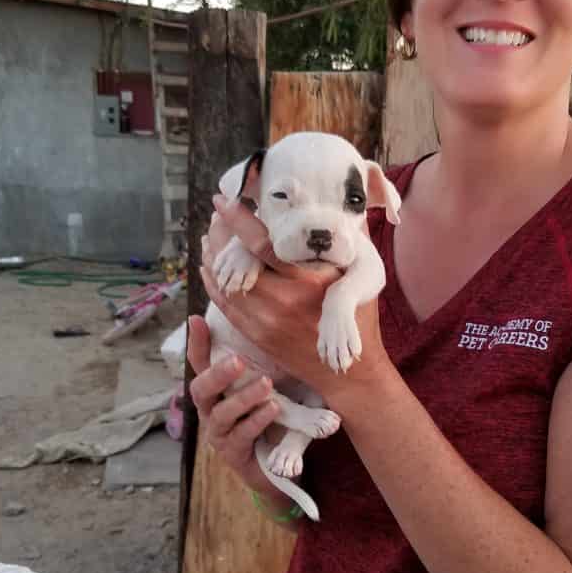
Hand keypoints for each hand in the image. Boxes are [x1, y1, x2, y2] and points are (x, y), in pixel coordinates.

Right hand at [187, 315, 281, 492]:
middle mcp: (211, 409)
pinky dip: (256, 421)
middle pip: (201, 389)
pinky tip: (272, 409)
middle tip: (238, 361)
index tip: (197, 319)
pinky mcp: (232, 454)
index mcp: (216, 389)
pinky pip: (240, 435)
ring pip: (221, 413)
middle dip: (218, 374)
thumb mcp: (270, 387)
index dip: (197, 343)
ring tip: (266, 385)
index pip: (200, 363)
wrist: (281, 465)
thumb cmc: (272, 418)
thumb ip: (265, 365)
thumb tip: (279, 329)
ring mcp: (219, 433)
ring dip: (243, 398)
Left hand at [200, 194, 388, 404]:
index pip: (262, 244)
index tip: (223, 200)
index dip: (238, 221)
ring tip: (210, 237)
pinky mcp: (256, 335)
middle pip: (236, 261)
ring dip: (213, 257)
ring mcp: (265, 321)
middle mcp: (282, 301)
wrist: (348, 372)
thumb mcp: (361, 276)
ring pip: (225, 283)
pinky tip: (210, 268)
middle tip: (217, 215)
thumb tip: (349, 206)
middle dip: (220, 235)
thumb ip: (351, 241)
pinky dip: (213, 283)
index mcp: (308, 282)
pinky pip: (225, 305)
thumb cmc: (359, 320)